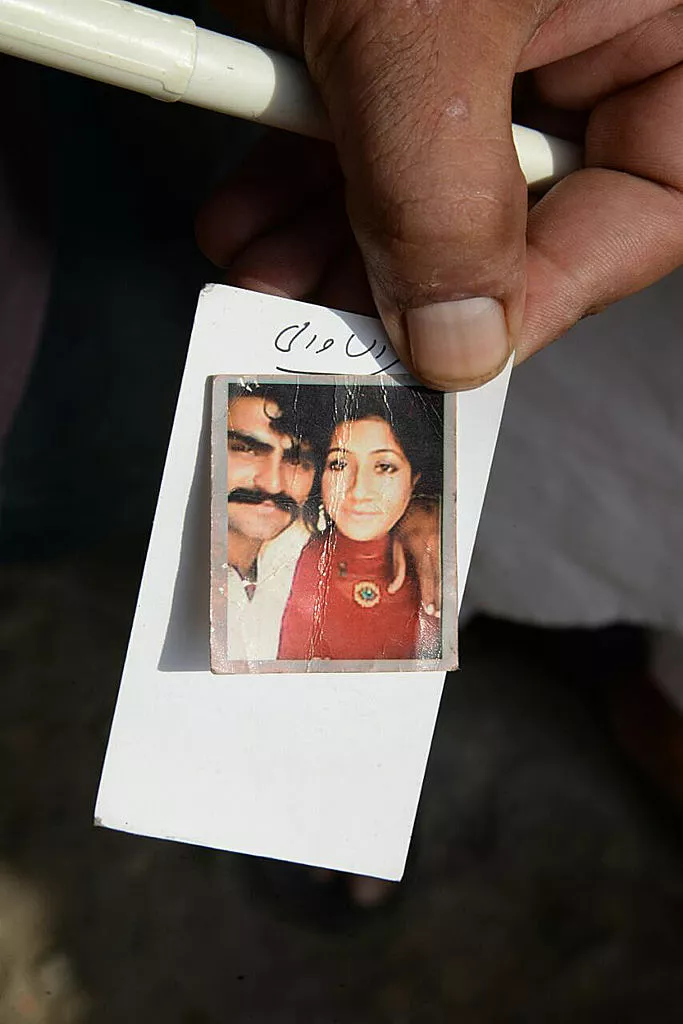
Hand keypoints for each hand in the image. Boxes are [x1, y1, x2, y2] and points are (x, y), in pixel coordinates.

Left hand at [198, 2, 682, 390]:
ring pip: (438, 174)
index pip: (651, 198)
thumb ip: (445, 195)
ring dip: (341, 238)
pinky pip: (376, 120)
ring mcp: (498, 13)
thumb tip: (463, 341)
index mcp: (666, 6)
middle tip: (333, 322)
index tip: (449, 348)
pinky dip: (307, 172)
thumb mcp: (415, 23)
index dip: (547, 292)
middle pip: (530, 200)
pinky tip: (251, 210)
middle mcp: (593, 13)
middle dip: (414, 275)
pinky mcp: (409, 14)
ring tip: (267, 271)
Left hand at [389, 497, 440, 615]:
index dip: (429, 593)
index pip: (427, 575)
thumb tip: (393, 587)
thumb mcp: (396, 540)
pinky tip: (447, 587)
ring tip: (442, 603)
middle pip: (438, 576)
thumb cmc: (405, 517)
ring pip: (446, 570)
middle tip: (436, 611)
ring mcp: (444, 540)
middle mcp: (434, 543)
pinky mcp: (450, 538)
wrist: (421, 496)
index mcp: (420, 544)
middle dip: (437, 595)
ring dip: (444, 588)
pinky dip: (448, 576)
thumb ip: (397, 565)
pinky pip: (450, 561)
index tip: (429, 607)